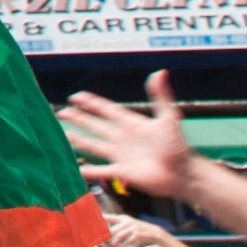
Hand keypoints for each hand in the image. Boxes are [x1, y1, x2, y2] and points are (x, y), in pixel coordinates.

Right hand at [60, 70, 203, 204]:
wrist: (183, 174)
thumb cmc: (178, 146)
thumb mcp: (169, 117)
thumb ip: (161, 95)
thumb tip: (160, 72)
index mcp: (132, 123)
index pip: (107, 110)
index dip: (92, 103)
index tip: (76, 96)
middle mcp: (124, 138)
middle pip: (96, 125)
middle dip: (80, 118)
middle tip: (63, 112)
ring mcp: (122, 155)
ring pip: (95, 146)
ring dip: (80, 140)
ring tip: (65, 134)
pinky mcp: (123, 172)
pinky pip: (101, 171)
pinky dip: (89, 170)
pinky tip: (77, 169)